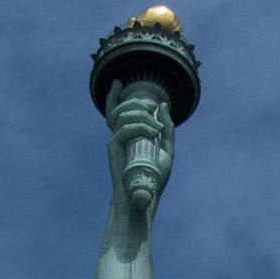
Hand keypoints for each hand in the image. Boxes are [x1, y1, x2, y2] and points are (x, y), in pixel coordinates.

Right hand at [105, 81, 173, 217]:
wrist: (145, 196)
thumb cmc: (154, 176)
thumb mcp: (166, 149)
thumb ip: (166, 129)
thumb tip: (163, 106)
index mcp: (128, 135)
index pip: (116, 111)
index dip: (113, 95)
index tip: (117, 82)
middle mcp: (118, 136)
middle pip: (119, 108)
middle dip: (136, 102)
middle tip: (152, 108)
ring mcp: (114, 142)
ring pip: (121, 115)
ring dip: (141, 115)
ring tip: (156, 127)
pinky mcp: (113, 149)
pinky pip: (123, 130)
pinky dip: (140, 127)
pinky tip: (152, 132)